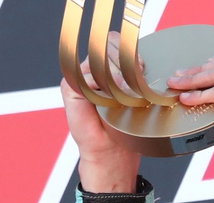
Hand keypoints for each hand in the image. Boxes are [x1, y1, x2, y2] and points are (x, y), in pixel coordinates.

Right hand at [61, 36, 140, 193]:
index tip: (142, 67)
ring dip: (115, 77)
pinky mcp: (70, 87)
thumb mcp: (135, 95)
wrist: (112, 150)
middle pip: (107, 47)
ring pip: (98, 61)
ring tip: (124, 94)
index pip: (116, 42)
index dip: (130, 51)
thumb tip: (139, 59)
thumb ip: (134, 73)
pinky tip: (108, 100)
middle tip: (134, 84)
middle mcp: (92, 68)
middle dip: (124, 64)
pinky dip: (100, 87)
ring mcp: (80, 76)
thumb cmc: (126, 125)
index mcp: (108, 66)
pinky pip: (86, 76)